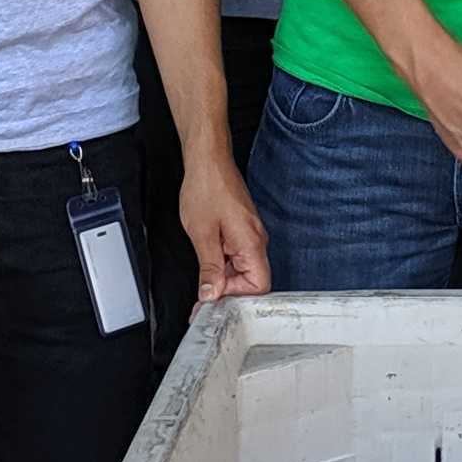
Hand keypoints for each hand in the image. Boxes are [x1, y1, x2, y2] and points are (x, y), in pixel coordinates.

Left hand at [178, 154, 271, 302]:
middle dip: (228, 290)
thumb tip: (211, 294)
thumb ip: (209, 268)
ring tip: (203, 278)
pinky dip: (222, 265)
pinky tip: (207, 262)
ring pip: (242, 270)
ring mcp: (250, 235)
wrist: (208, 161)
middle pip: (251, 281)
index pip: (259, 286)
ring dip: (223, 277)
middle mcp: (256, 240)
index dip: (237, 297)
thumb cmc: (207, 188)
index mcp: (251, 243)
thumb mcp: (202, 234)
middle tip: (204, 295)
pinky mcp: (242, 231)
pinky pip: (237, 257)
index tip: (214, 299)